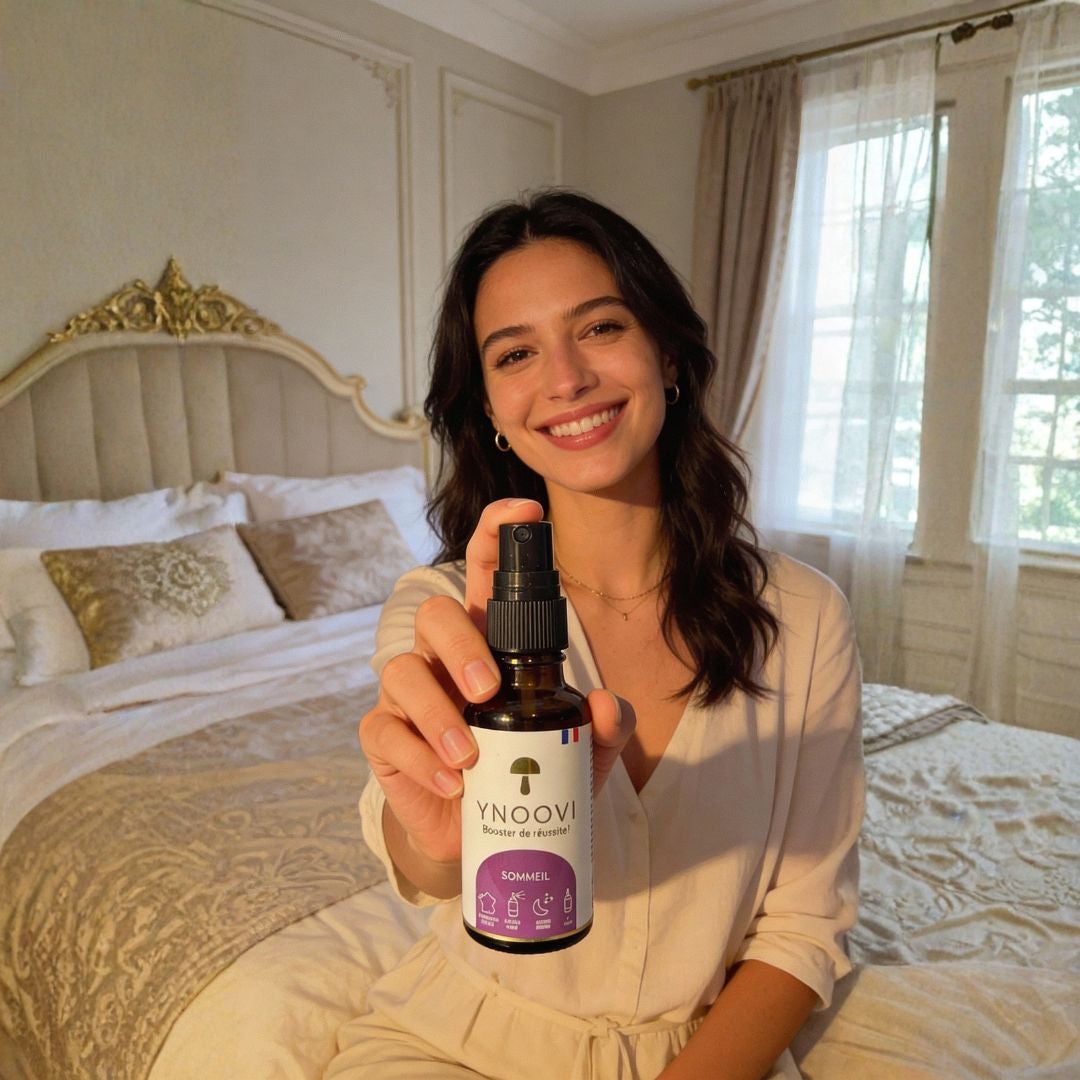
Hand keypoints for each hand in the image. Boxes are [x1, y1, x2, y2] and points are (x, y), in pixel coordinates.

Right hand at [359, 498, 632, 889]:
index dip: (497, 534)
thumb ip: (601, 729)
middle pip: (435, 614)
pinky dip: (421, 757)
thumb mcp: (577, 754)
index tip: (525, 510)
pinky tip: (452, 781)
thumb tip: (602, 704)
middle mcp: (443, 658)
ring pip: (402, 670)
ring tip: (471, 756)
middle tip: (488, 691)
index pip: (486, 574)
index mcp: (489, 643)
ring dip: (438, 713)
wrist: (480, 835)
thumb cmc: (526, 773)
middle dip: (460, 645)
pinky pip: (386, 730)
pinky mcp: (384, 738)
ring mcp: (409, 697)